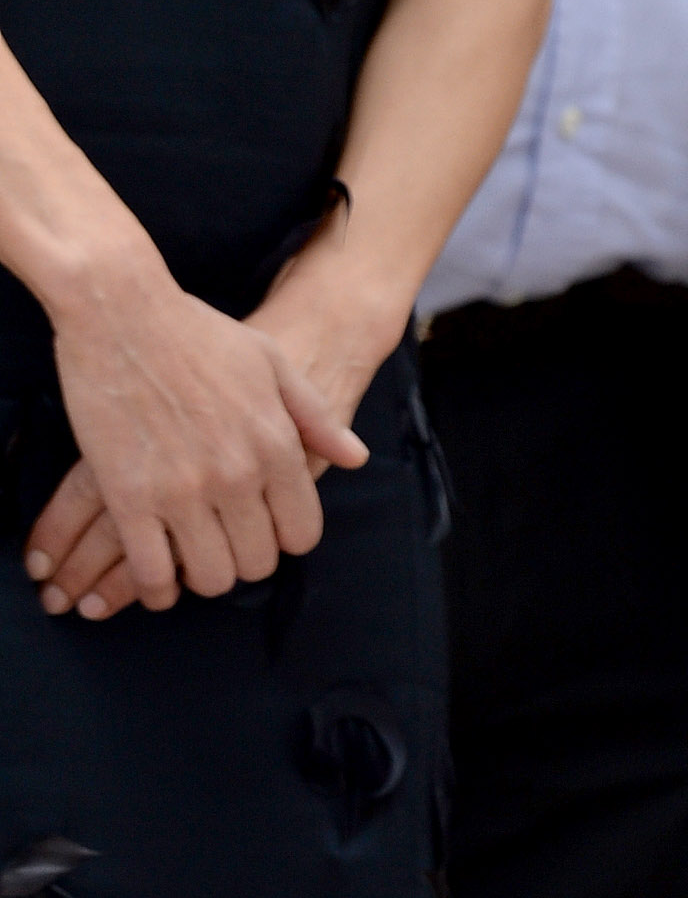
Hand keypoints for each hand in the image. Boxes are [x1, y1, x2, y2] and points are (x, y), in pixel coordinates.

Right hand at [28, 253, 365, 619]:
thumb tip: (355, 457)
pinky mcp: (128, 497)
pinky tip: (154, 579)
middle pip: (258, 563)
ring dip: (200, 577)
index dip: (283, 540)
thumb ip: (316, 417)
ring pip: (210, 576)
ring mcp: (183, 490)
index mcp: (277, 447)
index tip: (262, 531)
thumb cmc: (197, 332)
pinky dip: (154, 587)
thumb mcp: (273, 363)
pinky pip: (150, 571)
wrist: (122, 310)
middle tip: (221, 547)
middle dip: (242, 562)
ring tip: (188, 560)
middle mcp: (238, 475)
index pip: (301, 533)